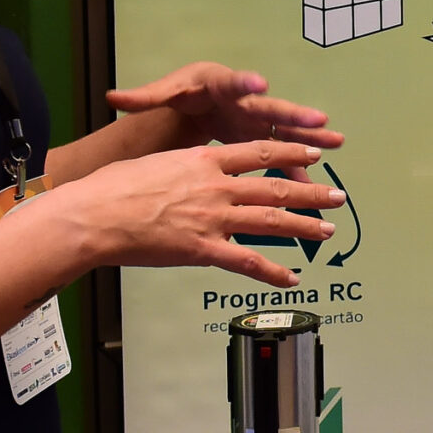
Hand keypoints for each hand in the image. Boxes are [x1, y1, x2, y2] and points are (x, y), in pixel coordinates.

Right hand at [30, 138, 346, 287]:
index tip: (313, 155)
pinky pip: (247, 263)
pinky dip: (272, 273)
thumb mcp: (153, 163)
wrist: (94, 216)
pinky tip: (290, 279)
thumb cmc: (112, 189)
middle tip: (337, 196)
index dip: (291, 154)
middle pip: (274, 187)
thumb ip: (179, 169)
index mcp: (203, 160)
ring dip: (304, 227)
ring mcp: (213, 218)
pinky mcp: (203, 249)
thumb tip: (184, 173)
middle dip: (311, 193)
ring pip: (271, 221)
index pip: (259, 154)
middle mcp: (216, 187)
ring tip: (328, 231)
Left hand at [107, 62, 345, 156]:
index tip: (260, 83)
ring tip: (335, 142)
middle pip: (273, 107)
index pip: (234, 82)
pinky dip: (295, 169)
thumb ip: (144, 97)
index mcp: (222, 85)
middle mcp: (247, 100)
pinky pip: (283, 154)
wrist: (202, 99)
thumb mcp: (167, 92)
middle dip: (296, 113)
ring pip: (288, 130)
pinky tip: (310, 186)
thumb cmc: (186, 92)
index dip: (247, 83)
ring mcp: (259, 119)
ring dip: (310, 138)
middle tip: (318, 118)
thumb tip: (112, 96)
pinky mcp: (264, 137)